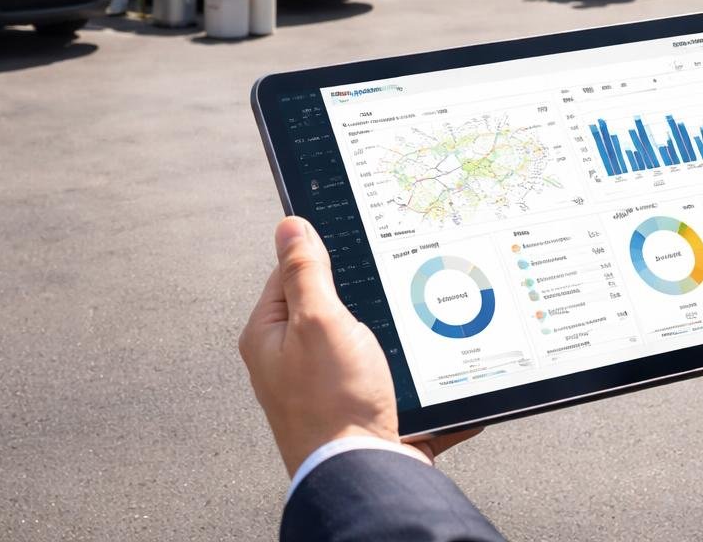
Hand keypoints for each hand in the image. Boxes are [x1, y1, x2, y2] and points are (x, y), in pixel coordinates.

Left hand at [239, 217, 478, 474]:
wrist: (366, 477)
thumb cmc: (333, 403)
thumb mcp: (318, 320)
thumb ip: (305, 270)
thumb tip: (288, 225)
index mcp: (269, 337)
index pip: (290, 274)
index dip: (323, 255)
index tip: (356, 242)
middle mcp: (291, 363)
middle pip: (331, 306)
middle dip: (366, 296)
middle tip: (391, 286)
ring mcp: (326, 388)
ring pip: (365, 340)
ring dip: (392, 335)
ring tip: (415, 326)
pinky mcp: (359, 410)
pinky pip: (390, 376)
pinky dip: (411, 370)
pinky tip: (433, 360)